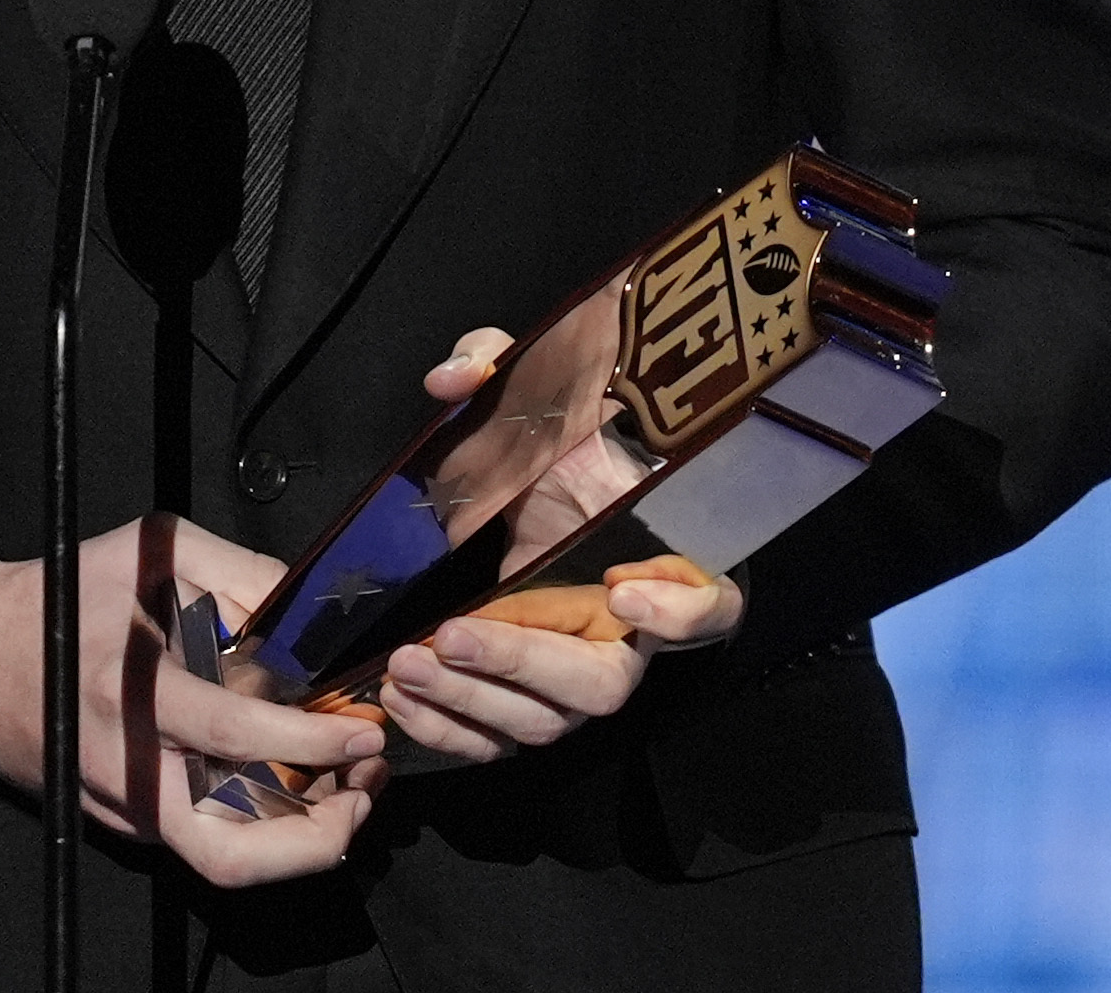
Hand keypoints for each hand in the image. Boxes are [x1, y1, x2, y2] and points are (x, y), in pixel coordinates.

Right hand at [0, 514, 388, 885]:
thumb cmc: (62, 598)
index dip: (307, 742)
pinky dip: (263, 823)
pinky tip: (297, 780)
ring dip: (299, 840)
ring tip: (346, 791)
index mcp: (128, 692)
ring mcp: (123, 807)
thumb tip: (315, 611)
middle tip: (364, 789)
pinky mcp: (124, 825)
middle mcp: (124, 767)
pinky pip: (205, 837)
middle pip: (227, 850)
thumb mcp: (150, 551)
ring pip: (223, 858)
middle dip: (315, 838)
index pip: (231, 735)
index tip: (359, 731)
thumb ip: (239, 573)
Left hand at [378, 328, 745, 764]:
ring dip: (471, 701)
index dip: (680, 612)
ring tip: (406, 663)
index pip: (709, 605)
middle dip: (524, 665)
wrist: (538, 505)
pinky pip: (496, 743)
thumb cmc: (562, 453)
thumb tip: (453, 375)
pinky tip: (401, 699)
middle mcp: (631, 638)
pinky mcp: (524, 705)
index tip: (622, 590)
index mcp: (665, 564)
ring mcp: (576, 681)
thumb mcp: (538, 396)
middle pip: (602, 686)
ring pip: (542, 724)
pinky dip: (448, 730)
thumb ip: (501, 368)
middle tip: (453, 635)